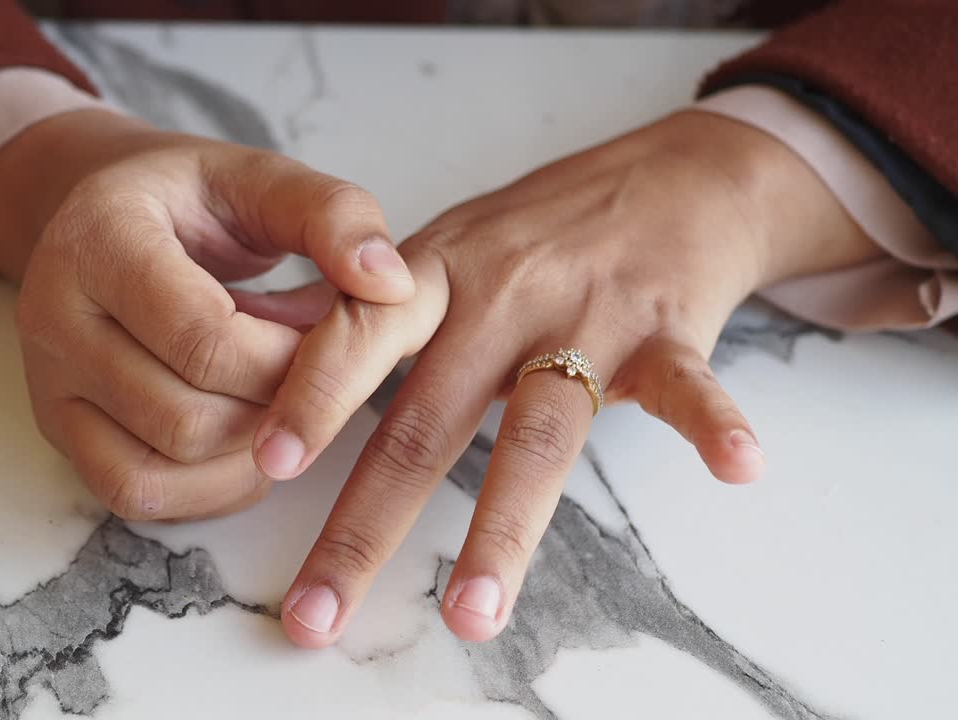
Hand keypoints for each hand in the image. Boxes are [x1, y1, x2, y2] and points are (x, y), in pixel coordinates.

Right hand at [0, 108, 413, 520]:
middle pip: (186, 417)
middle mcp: (54, 315)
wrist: (102, 216)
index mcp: (100, 238)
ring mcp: (49, 382)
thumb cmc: (192, 202)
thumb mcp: (261, 179)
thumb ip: (333, 216)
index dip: (289, 364)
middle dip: (273, 411)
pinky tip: (246, 440)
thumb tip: (392, 287)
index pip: (205, 339)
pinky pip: (136, 495)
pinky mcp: (60, 432)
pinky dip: (208, 487)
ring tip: (279, 400)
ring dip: (247, 454)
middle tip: (307, 373)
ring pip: (160, 469)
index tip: (329, 343)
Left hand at [242, 111, 879, 645]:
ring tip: (471, 615)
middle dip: (367, 526)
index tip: (266, 469)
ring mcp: (586, 315)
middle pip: (426, 420)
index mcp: (435, 275)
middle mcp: (502, 295)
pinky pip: (688, 384)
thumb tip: (276, 385)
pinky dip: (715, 424)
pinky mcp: (668, 331)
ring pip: (539, 432)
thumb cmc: (542, 227)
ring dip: (503, 529)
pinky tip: (737, 469)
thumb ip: (375, 315)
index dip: (312, 398)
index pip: (359, 335)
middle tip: (320, 612)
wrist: (672, 176)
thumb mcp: (445, 246)